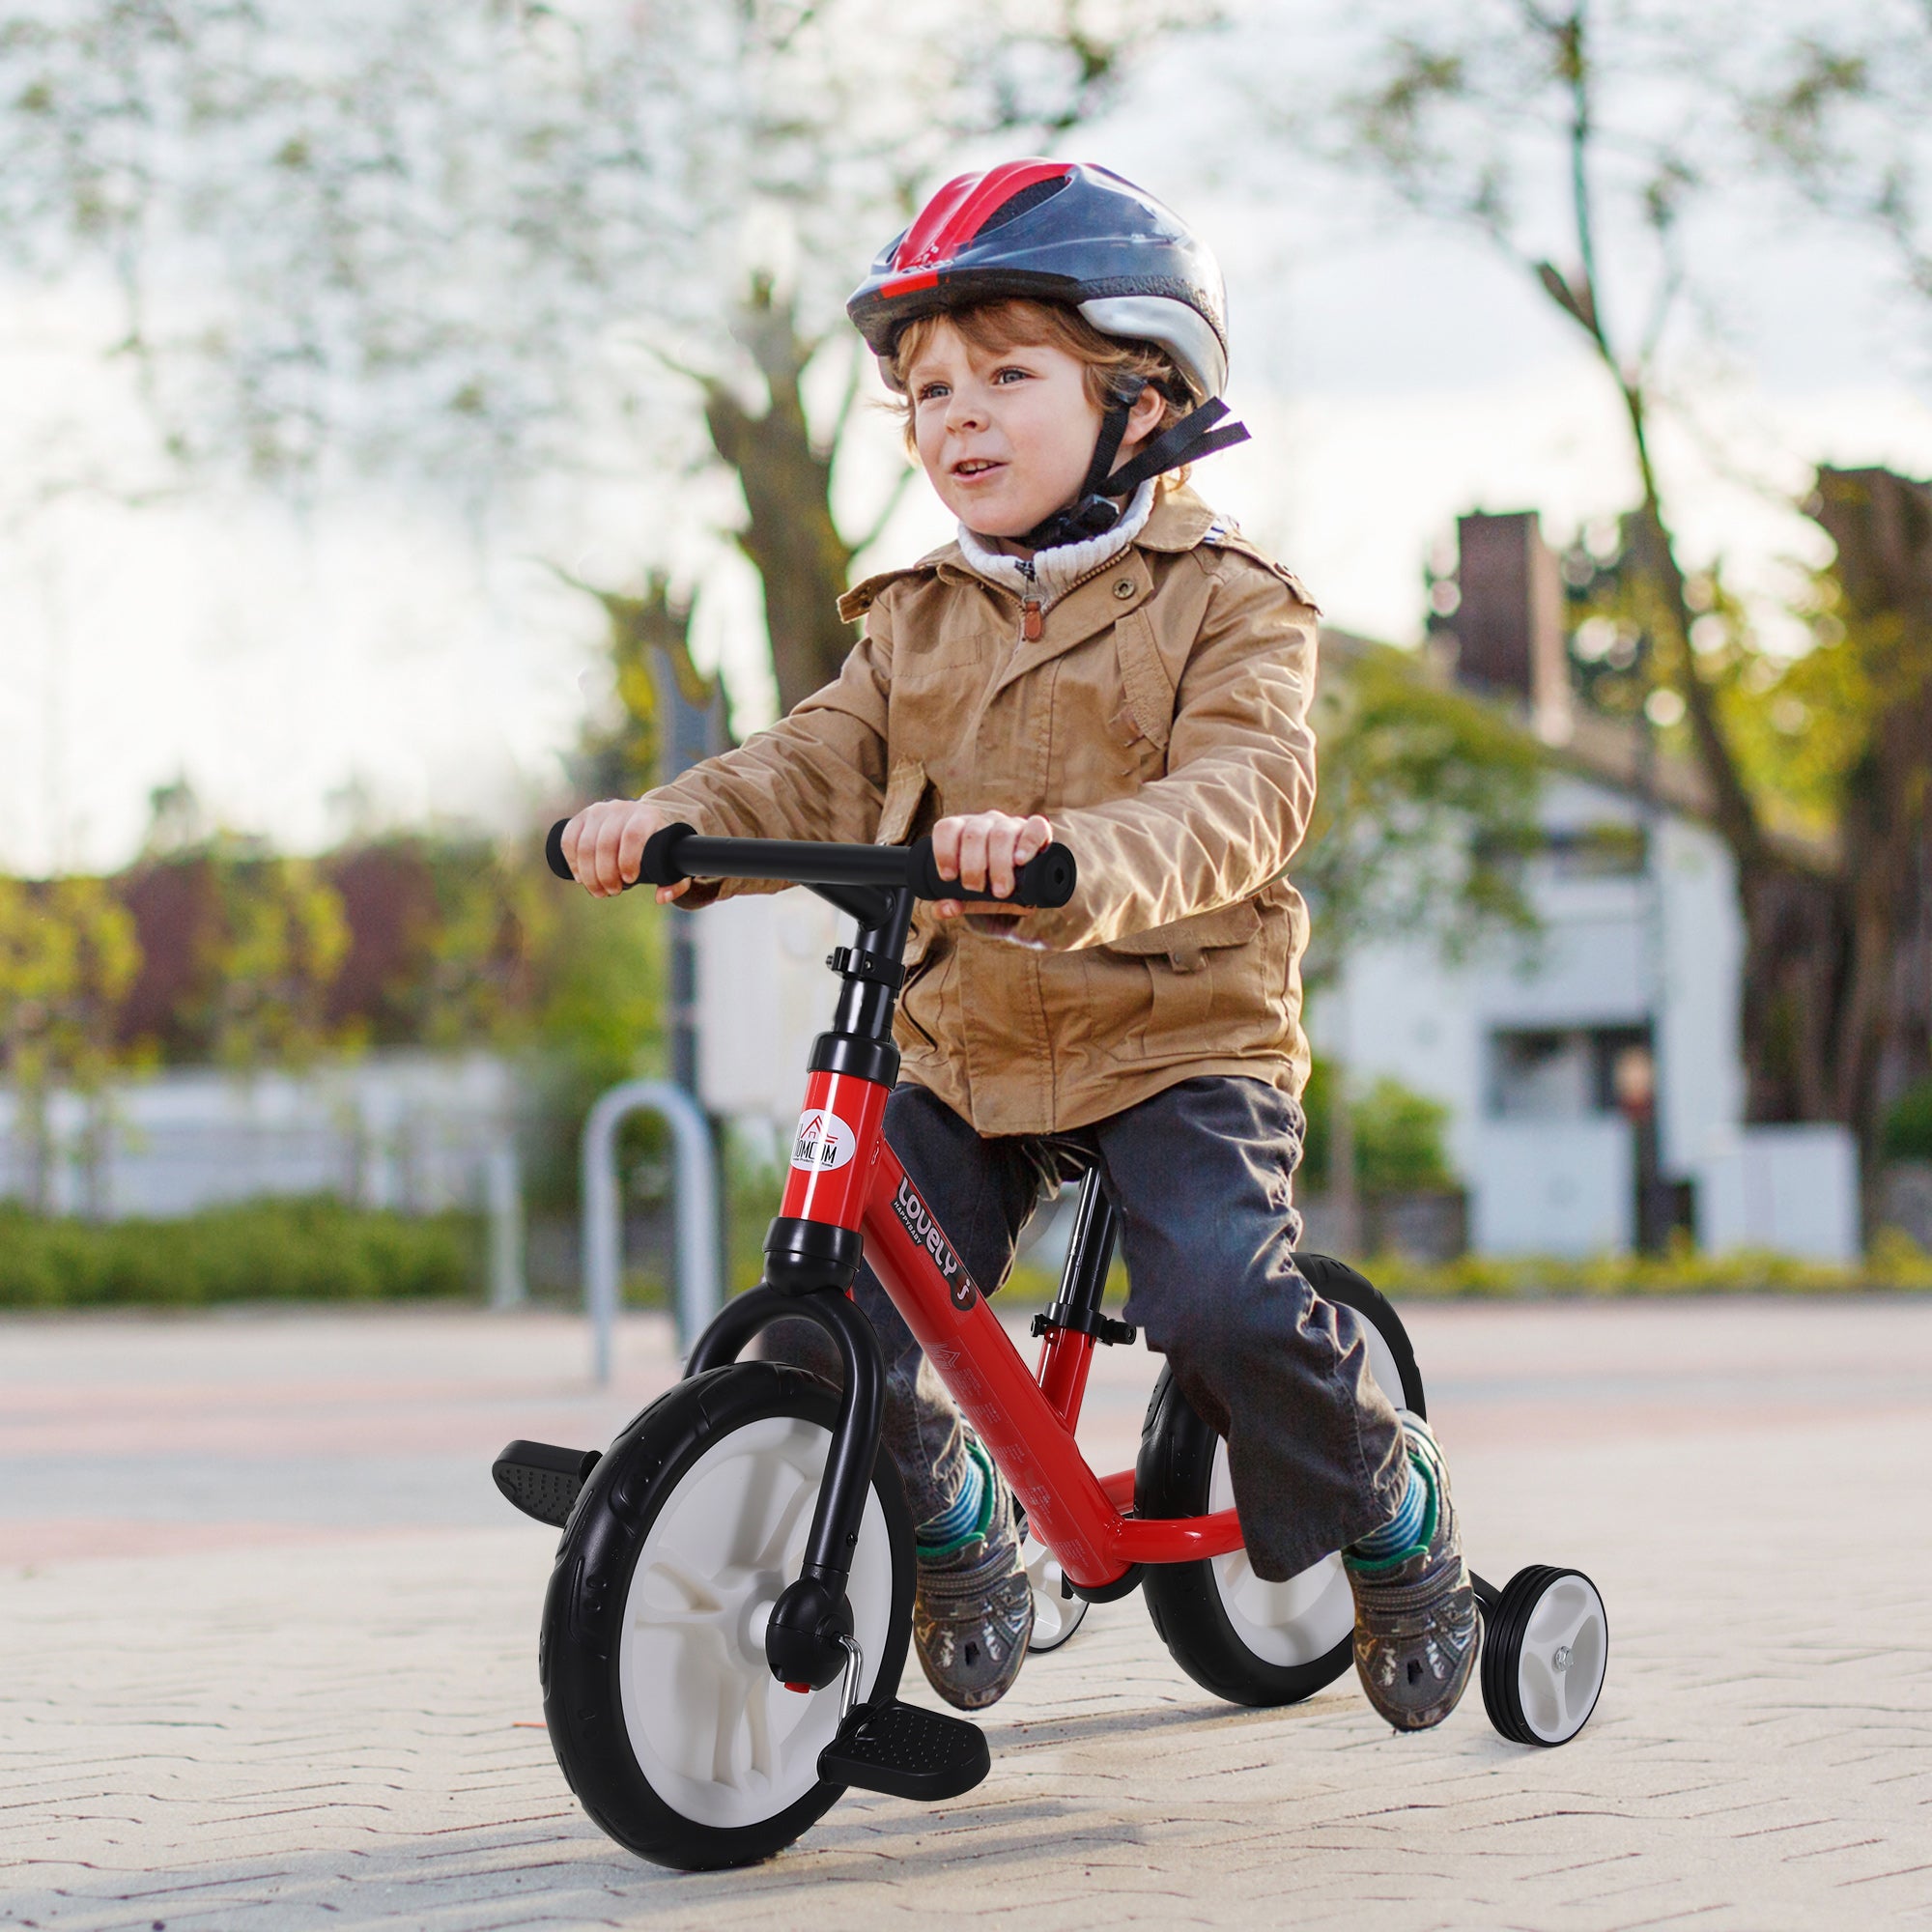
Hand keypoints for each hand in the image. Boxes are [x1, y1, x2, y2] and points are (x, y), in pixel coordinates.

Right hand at [560, 799, 691, 902]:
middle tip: (612, 892)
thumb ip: (675, 883)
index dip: (628, 860)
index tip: (629, 881)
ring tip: (598, 891)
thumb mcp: (673, 860)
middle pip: (605, 844)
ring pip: (585, 844)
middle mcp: (620, 810)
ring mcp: (598, 812)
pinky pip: (568, 839)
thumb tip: (660, 898)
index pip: (632, 835)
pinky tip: (580, 877)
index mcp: (645, 816)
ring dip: (588, 874)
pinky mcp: (582, 818)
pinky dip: (572, 861)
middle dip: (605, 875)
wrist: (642, 819)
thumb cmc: (659, 845)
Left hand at [928, 811, 1053, 919]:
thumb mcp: (969, 897)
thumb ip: (951, 903)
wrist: (1026, 884)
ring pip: (1001, 834)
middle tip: (976, 889)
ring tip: (1000, 891)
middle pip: (973, 834)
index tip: (949, 877)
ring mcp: (1012, 824)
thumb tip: (946, 909)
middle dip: (972, 867)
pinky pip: (1035, 827)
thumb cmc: (991, 886)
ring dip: (998, 865)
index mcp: (963, 832)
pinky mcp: (1038, 830)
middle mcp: (986, 823)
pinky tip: (1021, 861)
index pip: (947, 828)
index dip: (944, 852)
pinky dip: (1027, 844)